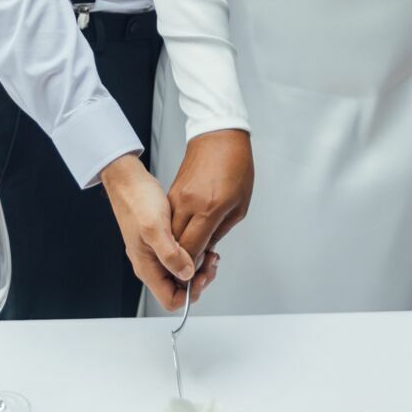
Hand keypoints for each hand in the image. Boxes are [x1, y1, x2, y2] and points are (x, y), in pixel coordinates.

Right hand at [101, 153, 196, 311]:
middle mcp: (151, 265)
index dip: (190, 293)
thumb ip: (170, 255)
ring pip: (181, 273)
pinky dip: (194, 254)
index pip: (171, 300)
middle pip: (179, 289)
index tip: (203, 275)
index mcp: (147, 267)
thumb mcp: (154, 228)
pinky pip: (181, 258)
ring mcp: (156, 254)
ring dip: (198, 267)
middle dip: (198, 280)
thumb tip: (186, 274)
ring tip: (210, 251)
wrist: (128, 182)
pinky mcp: (162, 243)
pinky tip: (202, 241)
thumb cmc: (136, 201)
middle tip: (211, 261)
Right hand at [168, 130, 254, 268]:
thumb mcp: (240, 205)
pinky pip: (171, 221)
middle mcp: (188, 204)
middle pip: (177, 246)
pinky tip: (190, 236)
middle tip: (199, 269)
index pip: (192, 249)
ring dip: (180, 249)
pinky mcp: (172, 194)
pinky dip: (177, 233)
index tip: (199, 275)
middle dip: (184, 263)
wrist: (219, 136)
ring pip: (171, 235)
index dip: (193, 268)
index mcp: (208, 208)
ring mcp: (177, 198)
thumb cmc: (235, 165)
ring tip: (197, 254)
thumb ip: (220, 231)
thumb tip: (207, 249)